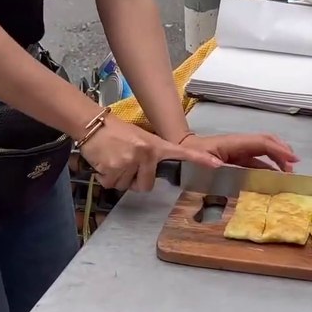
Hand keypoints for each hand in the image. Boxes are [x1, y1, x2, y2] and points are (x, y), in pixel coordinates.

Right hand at [79, 115, 221, 191]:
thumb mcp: (141, 138)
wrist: (94, 125)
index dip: (200, 160)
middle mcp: (145, 154)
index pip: (182, 152)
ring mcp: (128, 163)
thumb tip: (154, 174)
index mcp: (155, 145)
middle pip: (146, 186)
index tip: (217, 164)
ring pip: (127, 186)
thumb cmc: (118, 132)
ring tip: (115, 159)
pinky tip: (106, 164)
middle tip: (127, 163)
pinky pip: (112, 185)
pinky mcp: (112, 170)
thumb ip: (152, 155)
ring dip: (120, 178)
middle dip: (135, 179)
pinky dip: (107, 178)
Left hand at [181, 132, 297, 171]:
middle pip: (267, 142)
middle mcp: (240, 144)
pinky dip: (269, 166)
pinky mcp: (238, 157)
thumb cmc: (189, 154)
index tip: (292, 160)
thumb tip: (217, 166)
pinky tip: (275, 176)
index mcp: (234, 142)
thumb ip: (203, 161)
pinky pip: (257, 160)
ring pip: (265, 150)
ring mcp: (240, 150)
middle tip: (294, 166)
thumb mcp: (193, 157)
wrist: (183, 150)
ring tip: (288, 173)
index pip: (261, 143)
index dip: (278, 150)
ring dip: (278, 159)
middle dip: (283, 151)